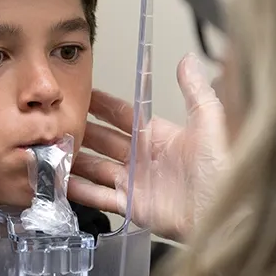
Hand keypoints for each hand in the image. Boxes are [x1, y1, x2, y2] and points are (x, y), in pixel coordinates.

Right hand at [70, 54, 226, 241]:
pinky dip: (80, 191)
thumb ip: (195, 90)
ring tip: (51, 150)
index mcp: (160, 136)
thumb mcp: (210, 122)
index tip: (81, 94)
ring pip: (96, 167)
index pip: (123, 115)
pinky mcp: (133, 207)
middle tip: (56, 122)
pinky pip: (100, 196)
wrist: (225, 216)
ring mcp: (137, 183)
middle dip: (81, 131)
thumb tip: (187, 59)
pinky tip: (61, 183)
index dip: (101, 105)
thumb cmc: (223, 171)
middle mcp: (145, 158)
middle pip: (103, 141)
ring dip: (75, 160)